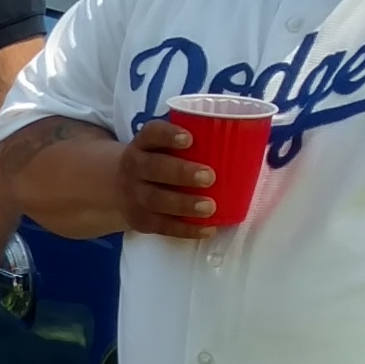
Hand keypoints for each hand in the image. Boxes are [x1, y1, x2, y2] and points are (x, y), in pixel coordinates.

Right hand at [120, 118, 227, 240]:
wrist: (117, 188)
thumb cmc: (156, 162)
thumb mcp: (159, 147)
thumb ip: (188, 144)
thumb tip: (247, 143)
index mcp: (142, 145)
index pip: (151, 134)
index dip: (168, 135)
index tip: (190, 138)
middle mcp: (134, 168)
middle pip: (152, 168)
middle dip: (181, 172)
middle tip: (209, 176)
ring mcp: (134, 196)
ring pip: (156, 200)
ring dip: (184, 204)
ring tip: (209, 207)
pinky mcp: (141, 220)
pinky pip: (162, 226)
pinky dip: (186, 229)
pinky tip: (207, 228)